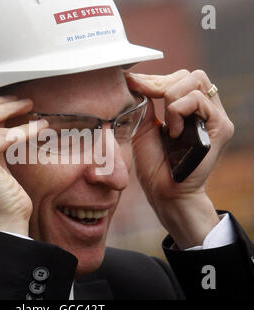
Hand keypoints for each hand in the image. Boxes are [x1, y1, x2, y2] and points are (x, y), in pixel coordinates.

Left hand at [125, 70, 233, 247]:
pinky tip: (174, 133)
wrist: (164, 191)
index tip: (133, 83)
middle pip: (191, 74)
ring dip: (171, 99)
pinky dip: (178, 112)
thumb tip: (137, 80)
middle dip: (162, 84)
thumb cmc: (154, 164)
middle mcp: (205, 110)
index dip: (156, 78)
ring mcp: (215, 118)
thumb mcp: (145, 127)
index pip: (179, 77)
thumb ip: (147, 103)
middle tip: (148, 99)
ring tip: (167, 126)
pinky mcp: (221, 127)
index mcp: (190, 109)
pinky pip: (198, 100)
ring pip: (196, 81)